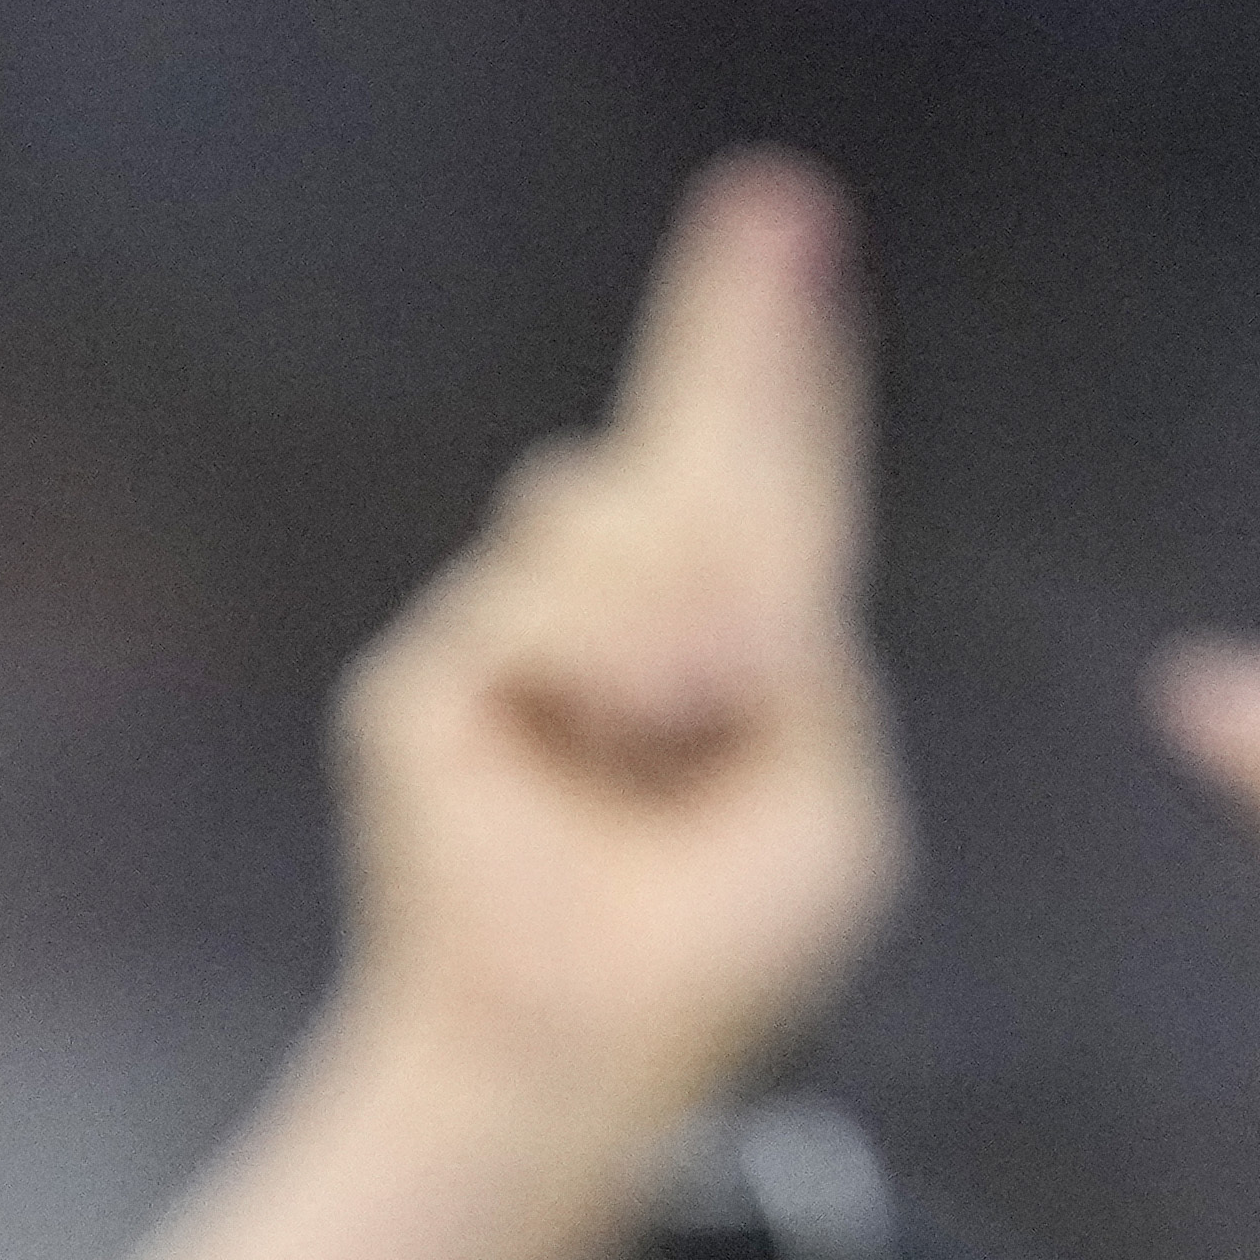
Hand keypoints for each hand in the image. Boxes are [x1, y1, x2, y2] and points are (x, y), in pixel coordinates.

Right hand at [332, 153, 901, 1128]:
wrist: (576, 1039)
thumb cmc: (709, 956)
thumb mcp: (827, 806)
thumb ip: (807, 667)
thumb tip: (714, 564)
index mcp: (734, 657)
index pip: (768, 480)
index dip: (784, 364)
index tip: (790, 230)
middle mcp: (626, 628)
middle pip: (671, 430)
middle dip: (727, 324)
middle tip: (773, 221)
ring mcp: (518, 643)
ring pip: (604, 501)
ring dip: (674, 609)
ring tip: (679, 727)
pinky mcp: (432, 675)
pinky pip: (534, 594)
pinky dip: (591, 665)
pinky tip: (591, 746)